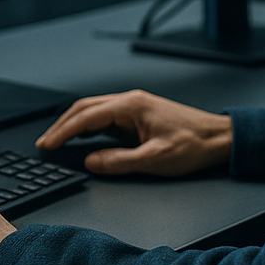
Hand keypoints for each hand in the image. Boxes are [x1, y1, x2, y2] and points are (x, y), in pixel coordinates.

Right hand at [35, 89, 232, 176]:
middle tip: (45, 143)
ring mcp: (134, 107)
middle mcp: (130, 102)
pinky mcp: (139, 116)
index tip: (47, 144)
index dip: (63, 132)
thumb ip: (119, 162)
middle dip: (62, 125)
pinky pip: (107, 118)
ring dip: (74, 125)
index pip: (86, 117)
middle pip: (85, 109)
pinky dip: (89, 127)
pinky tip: (83, 139)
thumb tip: (91, 162)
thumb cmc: (194, 144)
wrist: (219, 138)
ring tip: (57, 141)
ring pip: (95, 111)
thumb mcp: (154, 159)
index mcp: (131, 106)